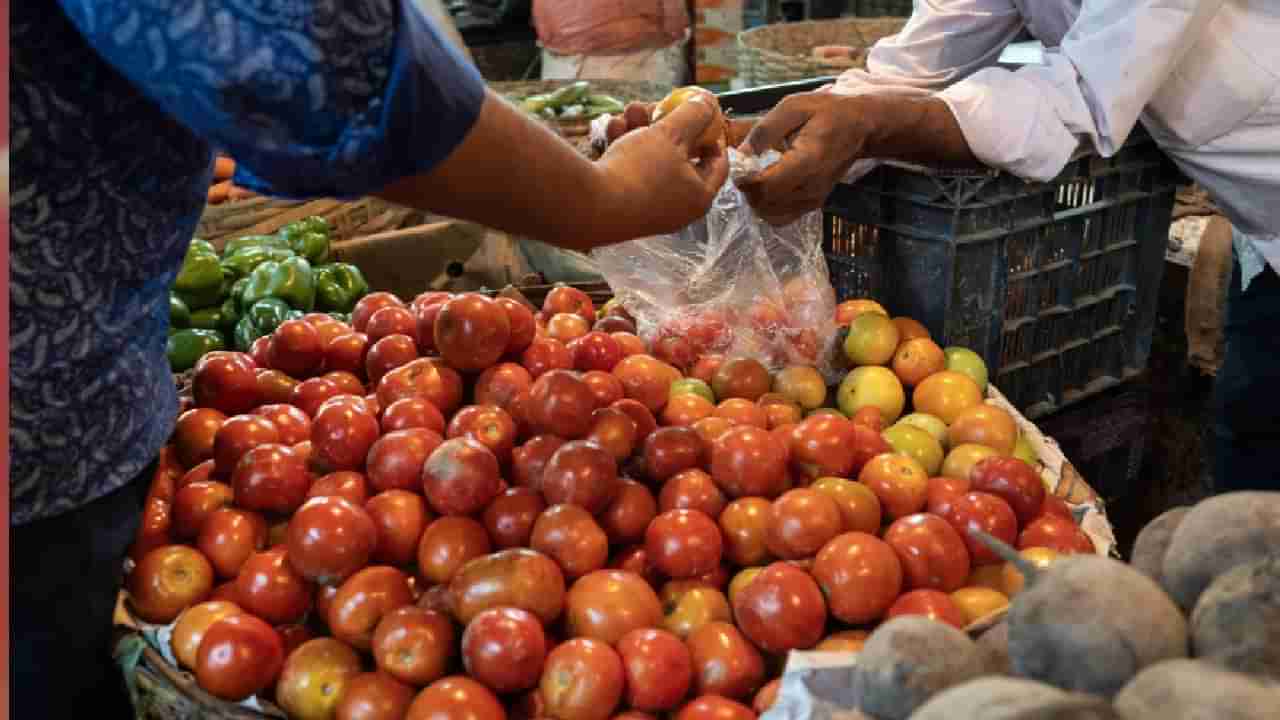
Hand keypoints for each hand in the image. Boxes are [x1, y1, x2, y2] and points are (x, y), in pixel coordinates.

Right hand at [593, 98, 729, 241]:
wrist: (589, 206)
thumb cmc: (640, 171)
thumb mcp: (672, 134)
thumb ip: (694, 115)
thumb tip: (709, 103)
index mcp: (699, 196)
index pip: (717, 162)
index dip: (713, 133)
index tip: (702, 113)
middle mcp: (677, 207)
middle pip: (680, 156)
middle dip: (667, 124)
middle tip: (658, 104)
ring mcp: (648, 208)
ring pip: (652, 159)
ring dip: (642, 130)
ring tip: (630, 110)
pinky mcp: (623, 205)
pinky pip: (631, 171)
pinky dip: (624, 148)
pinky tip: (613, 128)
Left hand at [736, 92, 876, 225]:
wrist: (860, 127)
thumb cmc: (827, 112)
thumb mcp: (793, 107)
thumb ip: (765, 130)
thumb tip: (741, 154)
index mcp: (807, 160)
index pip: (767, 186)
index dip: (745, 179)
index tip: (741, 164)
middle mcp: (811, 186)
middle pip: (765, 204)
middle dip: (748, 189)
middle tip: (746, 170)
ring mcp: (814, 198)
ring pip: (771, 214)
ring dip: (755, 200)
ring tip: (756, 178)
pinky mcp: (813, 204)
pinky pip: (782, 217)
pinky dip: (768, 207)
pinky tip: (768, 188)